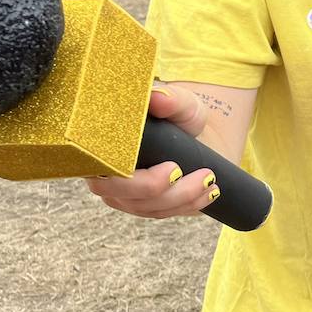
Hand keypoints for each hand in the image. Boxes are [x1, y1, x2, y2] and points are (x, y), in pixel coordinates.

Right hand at [87, 85, 217, 219]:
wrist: (196, 135)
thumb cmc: (181, 116)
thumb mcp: (182, 103)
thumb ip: (171, 99)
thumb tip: (158, 98)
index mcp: (103, 145)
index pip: (102, 167)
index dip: (130, 175)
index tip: (172, 167)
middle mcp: (106, 173)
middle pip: (122, 194)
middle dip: (159, 190)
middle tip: (194, 173)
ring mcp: (123, 194)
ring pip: (146, 207)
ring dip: (182, 197)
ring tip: (210, 179)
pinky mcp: (142, 206)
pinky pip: (161, 213)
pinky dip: (188, 205)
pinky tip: (210, 193)